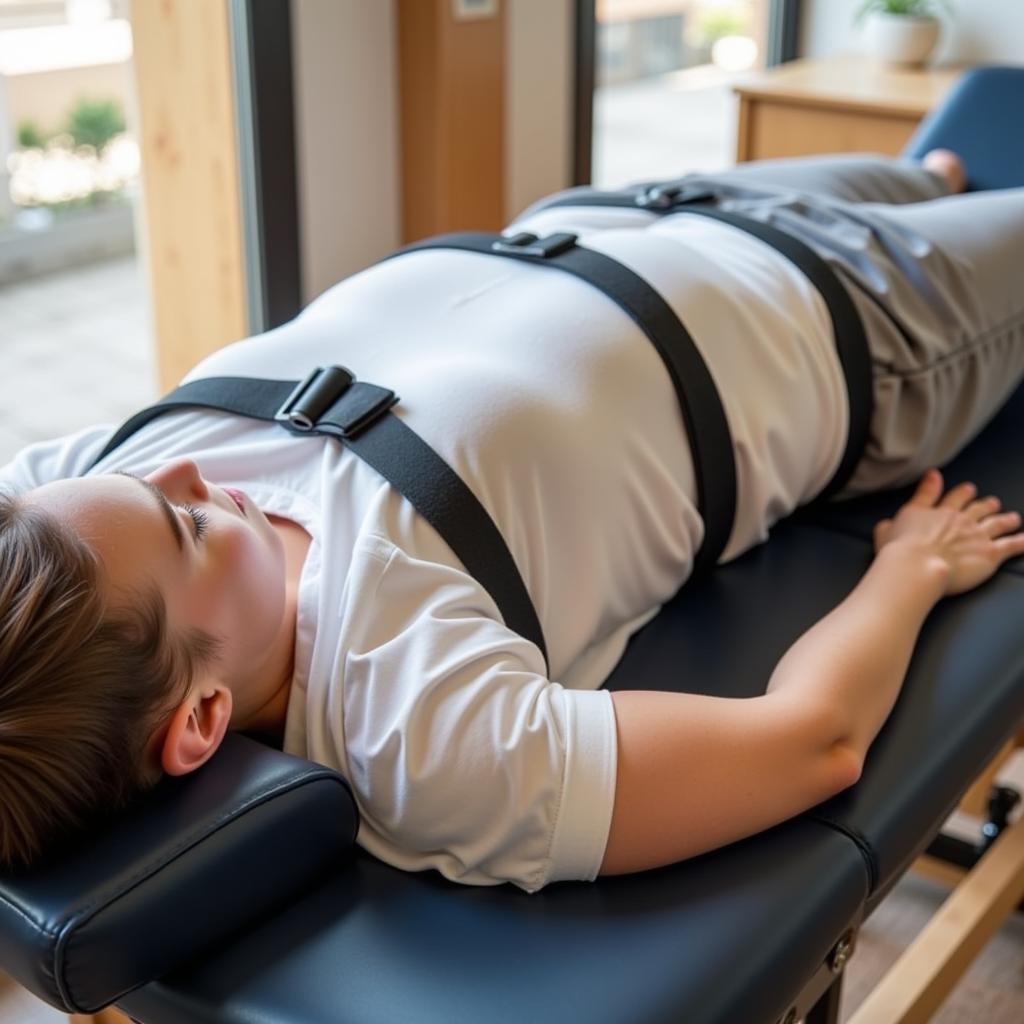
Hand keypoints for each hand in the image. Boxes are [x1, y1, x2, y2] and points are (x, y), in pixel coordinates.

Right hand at [873, 469, 1023, 595]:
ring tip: (1012, 518)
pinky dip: (1021, 542)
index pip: (952, 497)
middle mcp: (960, 520)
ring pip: (996, 523)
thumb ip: (890, 522)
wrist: (916, 566)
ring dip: (1006, 519)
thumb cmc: (897, 552)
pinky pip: (1011, 546)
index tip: (968, 488)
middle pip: (977, 508)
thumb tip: (887, 520)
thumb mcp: (886, 529)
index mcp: (936, 512)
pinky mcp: (990, 553)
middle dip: (986, 504)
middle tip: (992, 502)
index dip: (962, 492)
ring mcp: (977, 535)